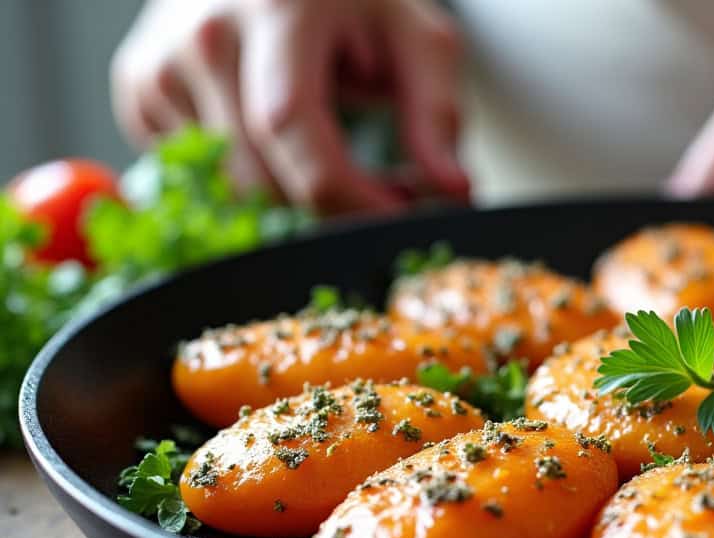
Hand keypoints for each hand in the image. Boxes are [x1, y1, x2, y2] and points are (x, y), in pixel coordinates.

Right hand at [111, 0, 470, 213]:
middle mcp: (204, 36)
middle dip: (329, 208)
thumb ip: (436, 113)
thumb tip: (453, 192)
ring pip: (228, 191)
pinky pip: (201, 180)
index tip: (396, 219)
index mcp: (275, 10)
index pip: (291, 126)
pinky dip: (251, 185)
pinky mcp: (139, 95)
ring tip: (336, 163)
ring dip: (292, 204)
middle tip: (382, 191)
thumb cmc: (348, 1)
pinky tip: (278, 145)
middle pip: (259, 175)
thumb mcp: (415, 38)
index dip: (345, 193)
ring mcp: (159, 67)